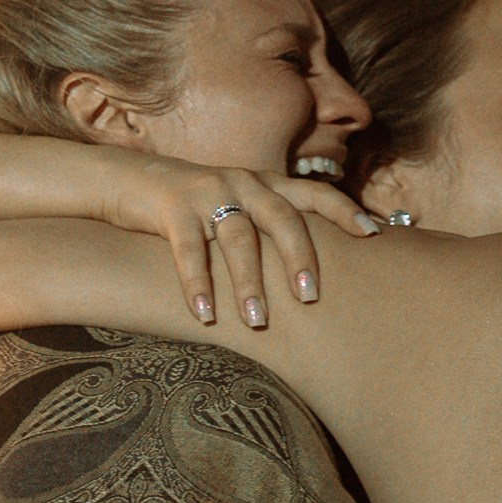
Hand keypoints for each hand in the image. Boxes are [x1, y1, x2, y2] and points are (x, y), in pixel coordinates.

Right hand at [87, 155, 377, 328]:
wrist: (127, 180)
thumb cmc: (192, 206)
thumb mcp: (235, 206)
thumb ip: (267, 225)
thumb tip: (310, 267)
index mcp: (264, 184)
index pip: (314, 192)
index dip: (344, 211)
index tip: (374, 235)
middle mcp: (242, 182)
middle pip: (282, 218)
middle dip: (300, 259)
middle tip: (311, 298)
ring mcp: (206, 191)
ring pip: (237, 238)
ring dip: (248, 283)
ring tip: (256, 322)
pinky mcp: (171, 207)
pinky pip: (188, 249)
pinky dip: (196, 284)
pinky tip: (204, 316)